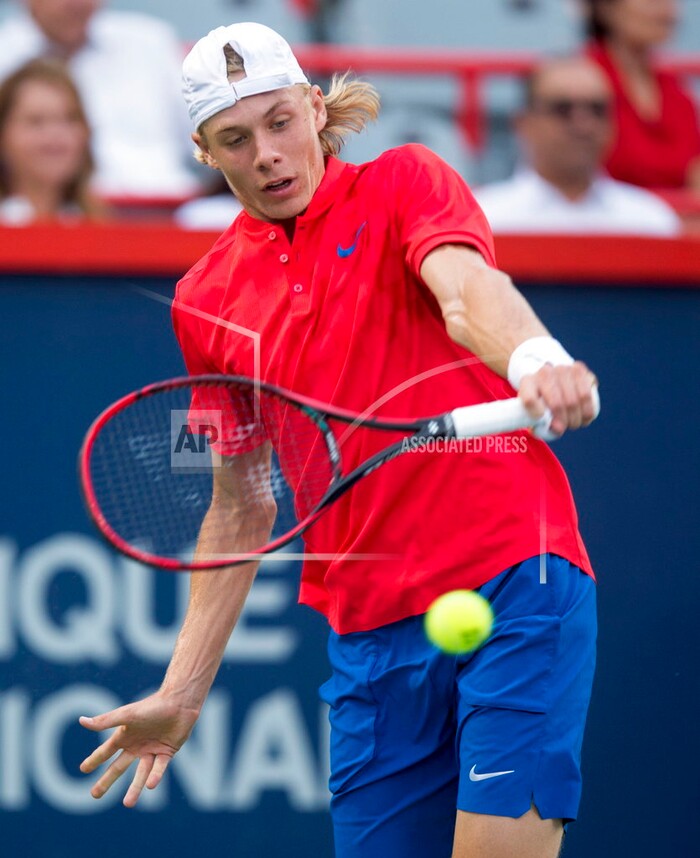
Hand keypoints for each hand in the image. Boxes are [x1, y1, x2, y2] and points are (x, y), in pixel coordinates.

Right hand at [79, 691, 198, 806]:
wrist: (180, 702)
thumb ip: (105, 721)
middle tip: (94, 795)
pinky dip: (155, 776)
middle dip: (106, 780)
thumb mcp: (127, 715)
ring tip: (128, 804)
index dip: (94, 760)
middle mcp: (136, 745)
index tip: (83, 770)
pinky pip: (159, 768)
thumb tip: (82, 721)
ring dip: (134, 788)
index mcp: (125, 735)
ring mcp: (151, 749)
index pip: (106, 751)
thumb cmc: (152, 706)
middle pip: (118, 766)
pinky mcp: (167, 752)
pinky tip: (150, 786)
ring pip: (141, 773)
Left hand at [519, 361, 598, 436]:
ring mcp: (563, 369)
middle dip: (563, 422)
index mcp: (528, 382)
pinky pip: (587, 395)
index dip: (537, 414)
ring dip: (576, 419)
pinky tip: (585, 417)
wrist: (552, 378)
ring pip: (573, 401)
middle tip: (563, 427)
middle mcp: (545, 373)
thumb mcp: (533, 410)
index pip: (530, 400)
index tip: (542, 419)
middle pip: (556, 404)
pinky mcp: (579, 370)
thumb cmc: (542, 400)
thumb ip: (539, 423)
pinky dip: (588, 412)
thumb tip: (557, 428)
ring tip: (574, 424)